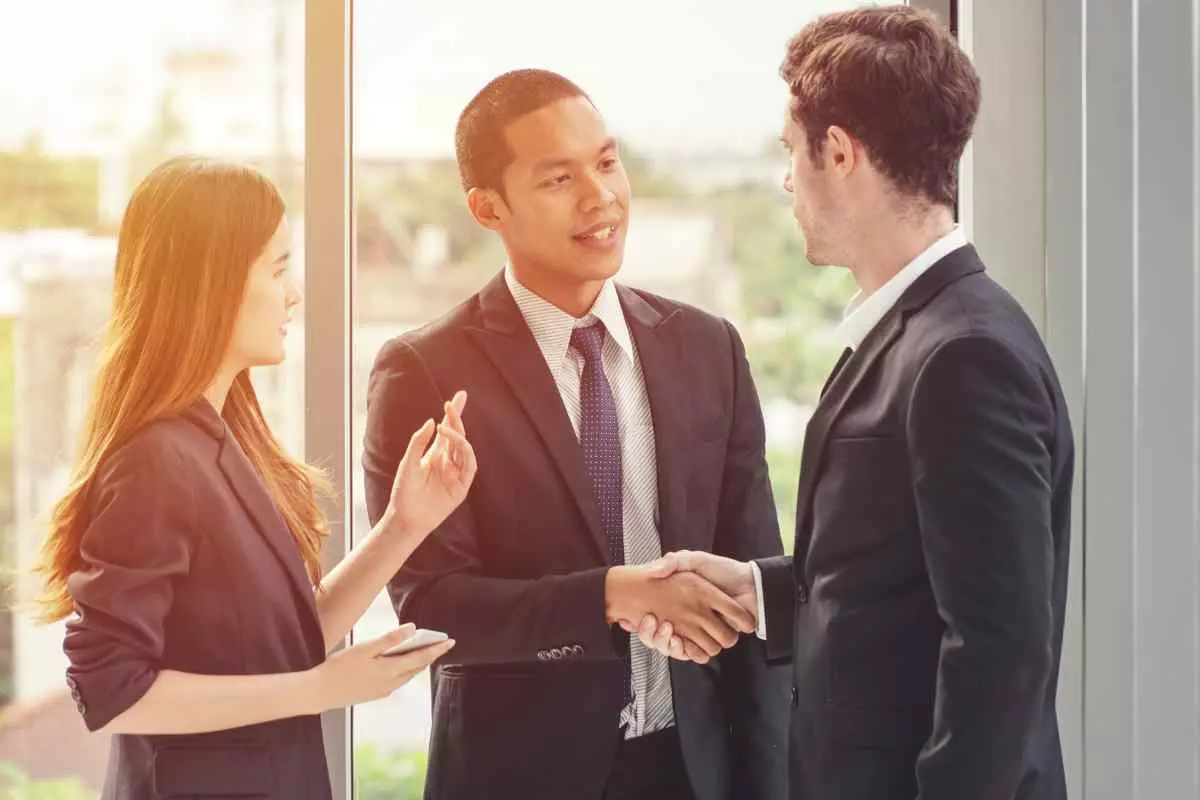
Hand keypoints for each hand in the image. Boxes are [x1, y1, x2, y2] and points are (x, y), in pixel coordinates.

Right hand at [308, 625, 455, 710]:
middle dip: (429, 655)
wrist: (320, 693)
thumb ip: (390, 639)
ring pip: (407, 675)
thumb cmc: (340, 668)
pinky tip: (399, 664)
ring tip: (423, 651)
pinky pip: (397, 681)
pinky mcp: (374, 694)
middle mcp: (391, 683)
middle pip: (417, 667)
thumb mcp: (365, 648)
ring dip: (417, 663)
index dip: (437, 649)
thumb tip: (411, 629)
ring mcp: (383, 690)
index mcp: (391, 670)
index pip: (422, 657)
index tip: (450, 641)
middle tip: (439, 644)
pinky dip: (404, 671)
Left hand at [383, 391, 476, 546]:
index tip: (460, 396)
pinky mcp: (462, 487)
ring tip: (446, 426)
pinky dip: (464, 452)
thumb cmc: (404, 492)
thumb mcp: (407, 463)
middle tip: (452, 404)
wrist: (406, 518)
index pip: (449, 429)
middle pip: (459, 435)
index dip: (455, 413)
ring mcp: (456, 473)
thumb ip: (418, 443)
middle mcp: (448, 461)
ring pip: (465, 448)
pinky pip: (470, 466)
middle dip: (457, 418)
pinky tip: (453, 443)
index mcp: (436, 454)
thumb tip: (432, 422)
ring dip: (458, 435)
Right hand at [605, 563, 755, 663]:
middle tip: (651, 624)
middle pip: (657, 637)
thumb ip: (674, 561)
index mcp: (676, 602)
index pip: (649, 619)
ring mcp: (697, 632)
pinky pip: (693, 654)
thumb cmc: (723, 571)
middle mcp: (684, 620)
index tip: (632, 619)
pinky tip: (680, 641)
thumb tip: (654, 572)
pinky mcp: (710, 641)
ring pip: (672, 648)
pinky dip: (685, 651)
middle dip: (651, 636)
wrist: (751, 585)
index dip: (641, 622)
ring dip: (666, 643)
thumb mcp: (695, 560)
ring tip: (667, 631)